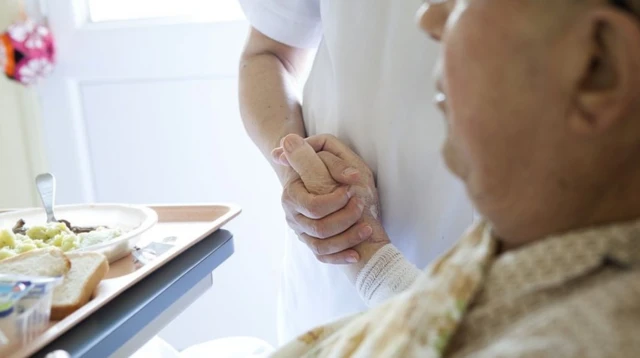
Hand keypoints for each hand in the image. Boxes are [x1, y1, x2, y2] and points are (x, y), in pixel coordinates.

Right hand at [276, 135, 372, 263]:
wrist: (347, 188)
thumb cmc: (340, 171)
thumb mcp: (334, 160)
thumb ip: (314, 156)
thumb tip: (290, 141)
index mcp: (293, 192)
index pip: (313, 206)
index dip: (335, 201)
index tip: (352, 189)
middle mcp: (293, 213)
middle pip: (318, 227)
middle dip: (345, 218)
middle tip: (362, 204)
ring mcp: (302, 230)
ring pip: (320, 244)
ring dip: (348, 237)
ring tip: (367, 227)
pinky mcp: (312, 242)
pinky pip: (323, 256)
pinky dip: (340, 256)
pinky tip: (356, 254)